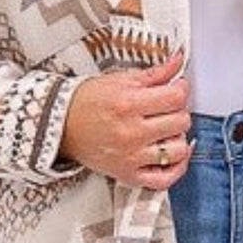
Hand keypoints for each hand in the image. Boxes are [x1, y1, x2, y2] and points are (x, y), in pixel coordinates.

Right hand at [58, 50, 194, 189]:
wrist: (61, 125)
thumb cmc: (87, 102)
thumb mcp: (120, 80)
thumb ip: (154, 74)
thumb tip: (178, 62)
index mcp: (128, 104)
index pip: (176, 97)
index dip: (182, 89)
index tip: (177, 88)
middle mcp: (131, 132)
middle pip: (181, 122)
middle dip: (178, 111)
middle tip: (168, 108)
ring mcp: (131, 157)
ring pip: (178, 150)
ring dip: (178, 137)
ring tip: (167, 130)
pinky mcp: (128, 174)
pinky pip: (165, 179)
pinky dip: (177, 168)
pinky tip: (173, 155)